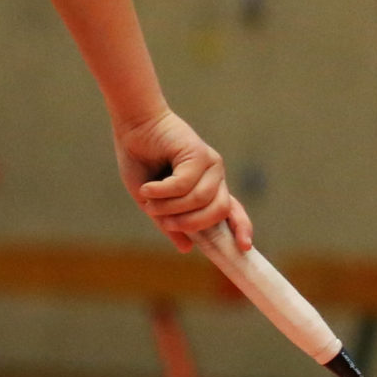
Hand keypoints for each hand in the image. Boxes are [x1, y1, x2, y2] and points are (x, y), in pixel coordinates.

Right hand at [113, 109, 251, 252]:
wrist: (133, 127)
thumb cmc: (140, 161)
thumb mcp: (153, 202)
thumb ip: (169, 223)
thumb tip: (187, 248)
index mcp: (207, 188)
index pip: (233, 211)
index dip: (241, 228)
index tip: (244, 246)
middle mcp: (214, 176)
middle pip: (218, 210)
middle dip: (190, 223)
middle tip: (165, 221)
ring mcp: (209, 164)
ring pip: (200, 199)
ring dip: (170, 207)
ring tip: (149, 200)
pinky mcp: (199, 153)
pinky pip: (185, 184)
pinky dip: (163, 191)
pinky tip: (148, 188)